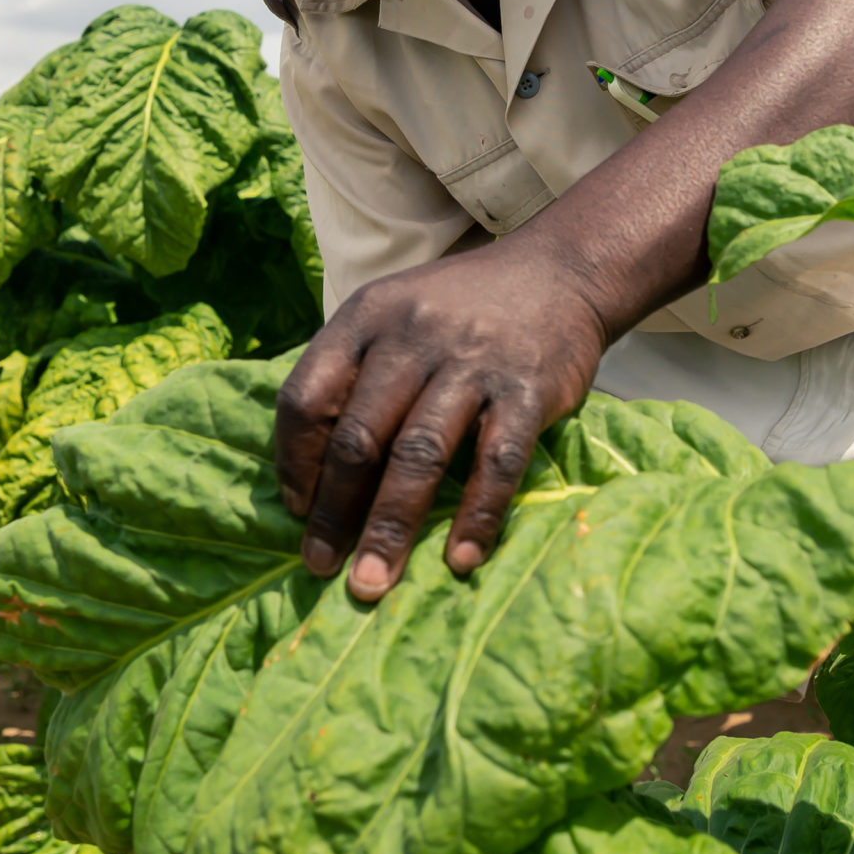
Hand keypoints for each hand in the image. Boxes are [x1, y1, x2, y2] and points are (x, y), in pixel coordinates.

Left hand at [275, 234, 609, 601]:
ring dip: (391, 526)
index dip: (293, 460)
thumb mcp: (393, 313)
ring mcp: (474, 362)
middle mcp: (414, 336)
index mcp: (367, 316)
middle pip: (359, 436)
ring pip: (419, 455)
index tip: (296, 510)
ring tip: (372, 582)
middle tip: (322, 567)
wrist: (560, 271)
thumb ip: (353, 373)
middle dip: (334, 513)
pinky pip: (497, 462)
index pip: (307, 395)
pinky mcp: (528, 390)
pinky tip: (461, 560)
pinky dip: (477, 516)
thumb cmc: (460, 307)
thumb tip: (311, 474)